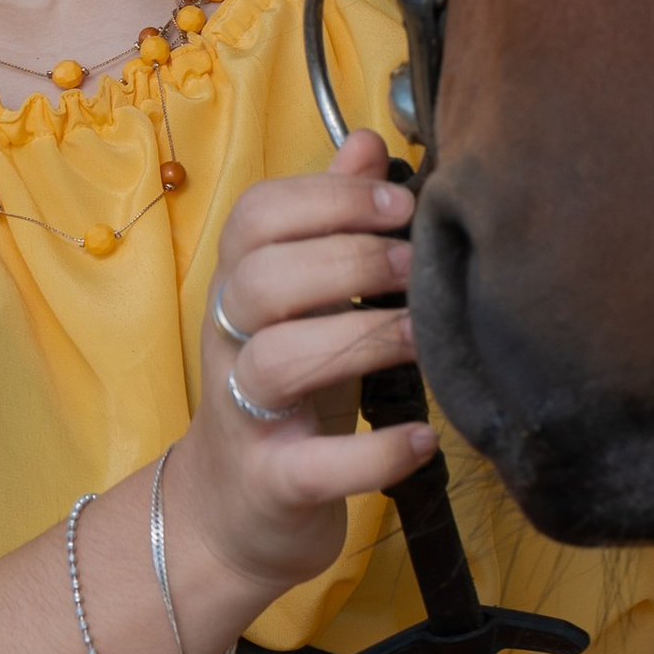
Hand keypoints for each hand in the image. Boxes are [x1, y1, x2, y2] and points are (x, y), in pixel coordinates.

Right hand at [161, 131, 436, 631]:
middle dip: (348, 259)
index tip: (401, 206)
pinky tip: (423, 440)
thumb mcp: (306, 301)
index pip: (256, 216)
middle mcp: (230, 341)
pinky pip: (312, 464)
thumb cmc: (286, 390)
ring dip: (359, 338)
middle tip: (418, 267)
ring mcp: (244, 414)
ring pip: (276, 360)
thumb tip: (369, 140)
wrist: (232, 513)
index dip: (328, 200)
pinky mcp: (271, 483)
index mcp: (240, 285)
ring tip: (423, 339)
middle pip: (261, 278)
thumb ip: (332, 221)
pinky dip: (373, 454)